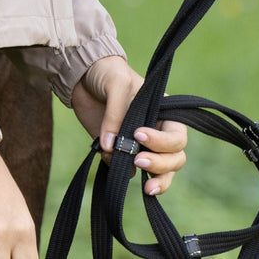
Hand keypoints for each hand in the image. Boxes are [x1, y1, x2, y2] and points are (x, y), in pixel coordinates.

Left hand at [69, 55, 187, 196]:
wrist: (82, 77)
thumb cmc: (108, 73)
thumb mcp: (116, 82)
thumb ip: (116, 112)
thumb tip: (111, 147)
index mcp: (164, 112)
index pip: (177, 135)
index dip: (163, 141)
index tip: (138, 135)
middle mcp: (157, 131)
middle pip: (175, 158)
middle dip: (162, 164)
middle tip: (139, 161)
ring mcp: (140, 146)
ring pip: (162, 172)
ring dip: (156, 180)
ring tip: (146, 187)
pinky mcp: (121, 154)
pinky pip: (129, 172)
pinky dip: (123, 172)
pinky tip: (110, 161)